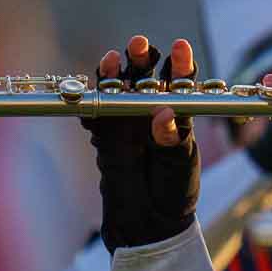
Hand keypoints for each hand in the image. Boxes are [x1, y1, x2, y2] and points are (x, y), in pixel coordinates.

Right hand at [85, 35, 199, 249]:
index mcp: (179, 114)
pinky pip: (94, 115)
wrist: (147, 225)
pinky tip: (90, 89)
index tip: (180, 48)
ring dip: (114, 74)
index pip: (181, 83)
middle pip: (146, 78)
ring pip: (118, 91)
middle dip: (143, 59)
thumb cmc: (174, 191)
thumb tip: (163, 113)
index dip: (180, 64)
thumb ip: (173, 139)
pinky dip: (91, 102)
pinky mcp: (104, 138)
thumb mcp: (181, 164)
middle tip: (140, 45)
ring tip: (113, 59)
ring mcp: (125, 124)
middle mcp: (152, 113)